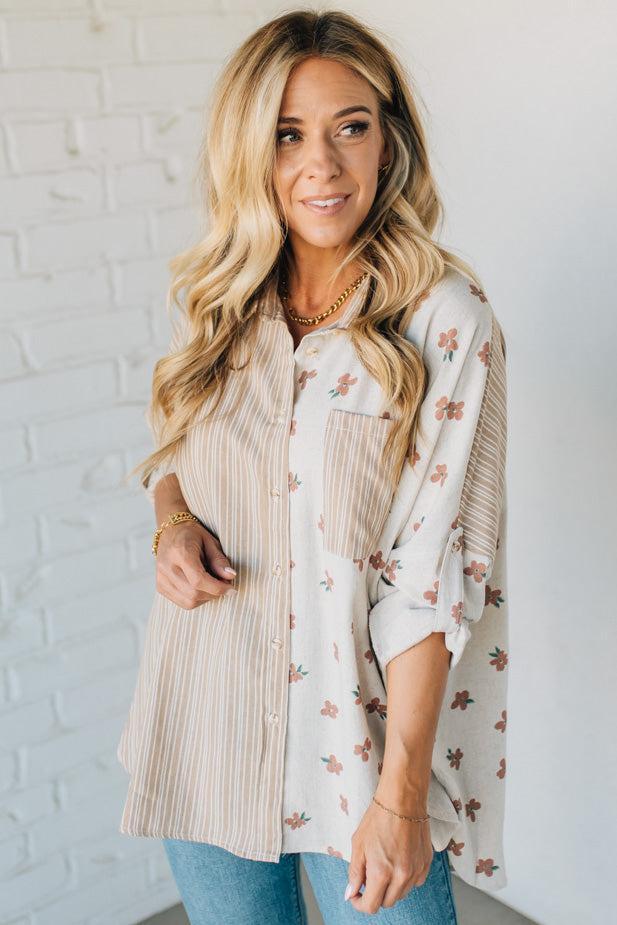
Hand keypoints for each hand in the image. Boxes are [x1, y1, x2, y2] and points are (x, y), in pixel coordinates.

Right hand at [155, 520, 236, 608]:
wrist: (170, 532)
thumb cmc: (193, 535)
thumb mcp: (210, 541)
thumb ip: (219, 560)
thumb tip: (231, 576)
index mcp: (179, 552)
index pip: (198, 580)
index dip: (218, 588)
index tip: (232, 589)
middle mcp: (166, 566)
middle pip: (194, 593)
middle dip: (214, 593)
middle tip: (224, 583)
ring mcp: (161, 578)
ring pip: (189, 602)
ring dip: (206, 597)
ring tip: (212, 584)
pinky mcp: (160, 586)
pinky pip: (182, 602)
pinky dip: (196, 599)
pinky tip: (201, 587)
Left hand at [345, 797, 432, 913]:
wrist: (403, 800)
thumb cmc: (378, 818)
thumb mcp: (358, 844)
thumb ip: (354, 872)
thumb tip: (350, 893)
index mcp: (381, 873)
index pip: (371, 906)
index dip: (359, 903)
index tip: (355, 895)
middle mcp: (401, 876)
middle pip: (387, 903)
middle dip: (375, 894)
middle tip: (368, 877)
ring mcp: (416, 871)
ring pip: (401, 894)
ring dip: (390, 888)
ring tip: (384, 866)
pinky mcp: (426, 864)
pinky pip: (414, 882)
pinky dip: (405, 879)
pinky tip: (398, 862)